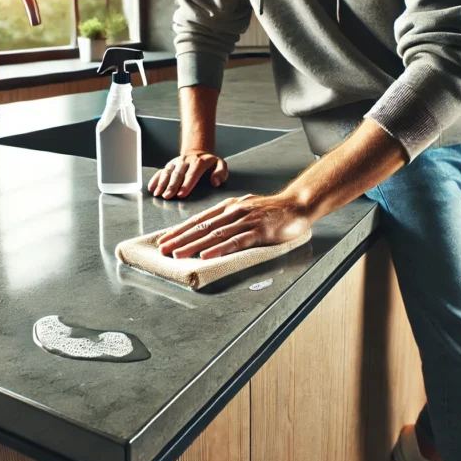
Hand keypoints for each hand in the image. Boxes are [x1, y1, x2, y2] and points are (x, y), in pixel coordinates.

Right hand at [148, 150, 227, 198]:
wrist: (198, 152)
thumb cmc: (210, 163)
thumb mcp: (220, 164)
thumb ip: (221, 172)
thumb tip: (215, 182)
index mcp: (198, 162)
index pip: (191, 174)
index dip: (186, 185)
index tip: (181, 195)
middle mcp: (185, 161)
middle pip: (177, 174)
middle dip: (172, 186)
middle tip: (167, 197)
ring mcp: (175, 163)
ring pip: (167, 172)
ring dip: (162, 183)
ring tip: (158, 194)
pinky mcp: (169, 165)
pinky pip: (161, 171)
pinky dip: (155, 179)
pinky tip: (151, 188)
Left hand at [157, 194, 311, 258]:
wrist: (296, 205)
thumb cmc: (271, 211)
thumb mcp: (245, 210)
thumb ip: (228, 220)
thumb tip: (207, 234)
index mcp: (228, 207)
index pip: (199, 219)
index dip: (180, 230)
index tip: (165, 239)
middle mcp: (234, 211)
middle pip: (202, 226)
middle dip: (180, 238)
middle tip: (164, 249)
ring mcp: (246, 221)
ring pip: (215, 234)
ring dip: (194, 245)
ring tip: (178, 254)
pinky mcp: (258, 231)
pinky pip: (236, 241)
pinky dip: (220, 249)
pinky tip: (207, 255)